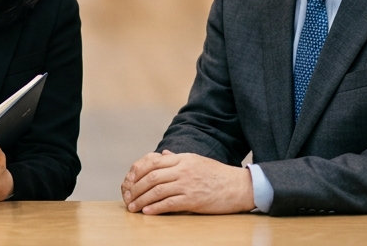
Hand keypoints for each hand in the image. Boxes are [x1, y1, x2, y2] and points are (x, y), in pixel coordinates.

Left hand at [122, 150, 253, 213]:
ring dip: (142, 200)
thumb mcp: (197, 160)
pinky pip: (169, 204)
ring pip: (157, 191)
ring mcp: (187, 185)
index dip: (138, 171)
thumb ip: (178, 159)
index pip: (153, 162)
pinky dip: (155, 208)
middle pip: (151, 177)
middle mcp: (183, 170)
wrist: (239, 187)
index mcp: (183, 159)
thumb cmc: (218, 174)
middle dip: (136, 188)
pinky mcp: (193, 200)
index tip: (129, 180)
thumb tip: (163, 155)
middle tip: (127, 197)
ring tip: (133, 207)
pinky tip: (147, 212)